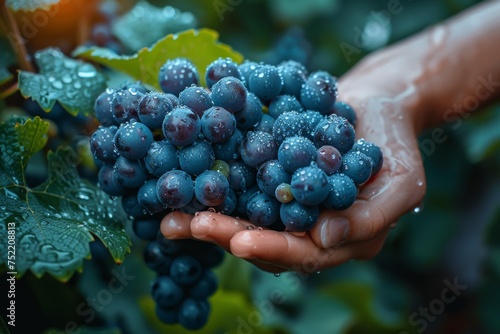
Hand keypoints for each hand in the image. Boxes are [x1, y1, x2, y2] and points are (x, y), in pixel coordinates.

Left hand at [161, 56, 426, 273]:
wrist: (376, 105)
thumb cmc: (396, 144)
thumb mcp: (402, 183)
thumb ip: (369, 218)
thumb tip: (324, 241)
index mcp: (338, 240)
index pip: (303, 255)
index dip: (272, 248)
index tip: (240, 241)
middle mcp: (305, 229)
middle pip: (263, 241)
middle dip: (226, 235)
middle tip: (191, 225)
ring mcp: (284, 204)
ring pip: (244, 218)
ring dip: (208, 218)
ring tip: (172, 215)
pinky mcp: (268, 177)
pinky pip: (239, 186)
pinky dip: (213, 187)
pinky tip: (184, 183)